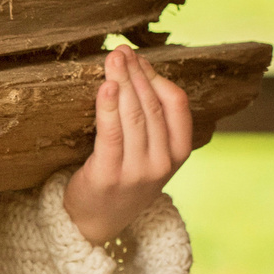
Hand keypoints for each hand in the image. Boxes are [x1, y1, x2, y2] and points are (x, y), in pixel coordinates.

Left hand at [62, 46, 193, 245]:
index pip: (177, 105)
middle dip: (136, 73)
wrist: (95, 222)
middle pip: (152, 106)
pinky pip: (111, 134)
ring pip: (133, 115)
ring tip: (112, 59)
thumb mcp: (150, 154)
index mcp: (178, 154)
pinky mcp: (109, 176)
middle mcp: (162, 163)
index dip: (157, 77)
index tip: (139, 59)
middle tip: (121, 51)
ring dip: (122, 82)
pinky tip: (106, 87)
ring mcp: (137, 171)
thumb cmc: (121, 180)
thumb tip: (139, 72)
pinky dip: (109, 107)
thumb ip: (153, 122)